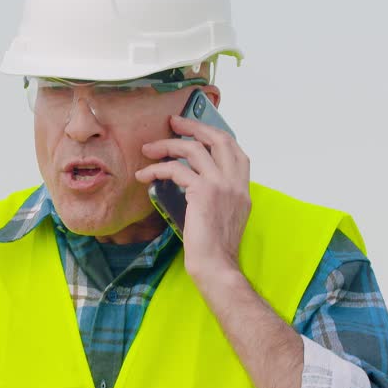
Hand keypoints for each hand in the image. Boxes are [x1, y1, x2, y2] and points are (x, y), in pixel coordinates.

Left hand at [135, 114, 250, 282]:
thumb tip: (194, 180)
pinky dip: (157, 169)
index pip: (234, 148)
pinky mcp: (203, 191)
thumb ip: (219, 195)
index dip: (214, 134)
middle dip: (194, 126)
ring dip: (168, 144)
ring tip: (149, 148)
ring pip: (194, 149)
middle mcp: (235, 181)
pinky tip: (144, 175)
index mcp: (243, 187)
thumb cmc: (215, 247)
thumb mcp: (225, 215)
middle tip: (173, 122)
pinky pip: (176, 169)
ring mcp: (221, 184)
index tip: (195, 129)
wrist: (216, 265)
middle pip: (218, 138)